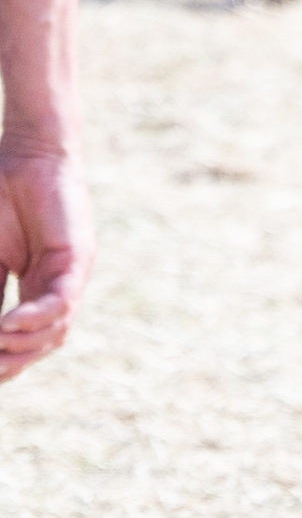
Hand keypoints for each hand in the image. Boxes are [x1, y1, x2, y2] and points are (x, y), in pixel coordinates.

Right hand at [0, 140, 93, 383]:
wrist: (26, 154)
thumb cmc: (3, 197)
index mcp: (35, 286)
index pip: (24, 337)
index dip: (4, 360)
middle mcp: (57, 286)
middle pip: (42, 342)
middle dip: (13, 362)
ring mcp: (69, 274)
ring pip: (56, 330)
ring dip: (23, 346)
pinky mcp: (77, 258)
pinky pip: (61, 301)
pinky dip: (36, 318)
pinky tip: (9, 324)